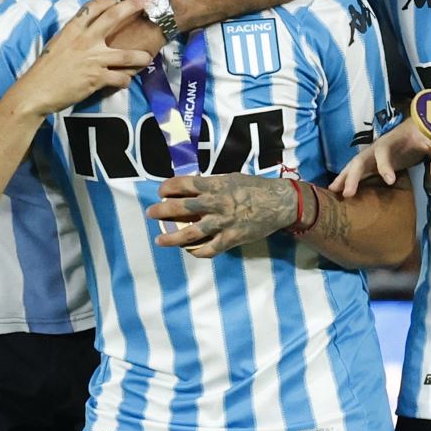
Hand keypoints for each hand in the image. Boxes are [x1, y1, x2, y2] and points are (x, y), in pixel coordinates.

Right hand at [13, 0, 154, 116]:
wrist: (36, 91)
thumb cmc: (44, 69)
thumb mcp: (58, 44)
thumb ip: (74, 36)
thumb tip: (88, 34)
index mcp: (72, 29)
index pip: (94, 6)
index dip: (109, 1)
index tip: (118, 2)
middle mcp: (85, 40)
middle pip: (114, 16)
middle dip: (134, 6)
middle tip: (147, 2)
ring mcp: (93, 59)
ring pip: (128, 55)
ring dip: (141, 56)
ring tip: (147, 58)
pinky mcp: (97, 78)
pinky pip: (121, 78)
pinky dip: (124, 80)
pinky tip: (123, 81)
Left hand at [148, 173, 299, 257]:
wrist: (279, 203)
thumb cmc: (254, 188)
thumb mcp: (231, 179)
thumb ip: (211, 184)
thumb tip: (190, 188)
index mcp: (215, 186)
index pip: (183, 185)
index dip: (168, 188)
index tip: (160, 191)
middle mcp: (215, 204)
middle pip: (181, 207)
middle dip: (162, 210)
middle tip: (150, 213)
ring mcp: (222, 223)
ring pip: (190, 233)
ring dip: (171, 237)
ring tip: (159, 240)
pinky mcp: (231, 239)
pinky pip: (209, 249)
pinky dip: (197, 252)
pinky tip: (188, 251)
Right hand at [330, 118, 430, 196]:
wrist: (423, 124)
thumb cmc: (430, 132)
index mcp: (392, 140)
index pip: (383, 152)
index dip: (384, 166)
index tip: (390, 181)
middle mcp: (379, 148)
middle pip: (360, 160)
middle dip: (352, 176)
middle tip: (346, 193)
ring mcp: (376, 156)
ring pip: (355, 166)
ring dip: (344, 178)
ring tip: (332, 192)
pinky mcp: (377, 163)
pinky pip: (360, 172)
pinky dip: (349, 180)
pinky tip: (340, 191)